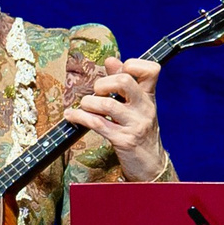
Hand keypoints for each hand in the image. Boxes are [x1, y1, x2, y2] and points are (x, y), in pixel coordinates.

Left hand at [63, 57, 164, 179]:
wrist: (151, 165)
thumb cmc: (140, 131)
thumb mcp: (137, 106)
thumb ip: (124, 82)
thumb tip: (111, 60)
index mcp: (149, 96)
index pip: (151, 69)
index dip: (132, 64)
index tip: (117, 71)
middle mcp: (145, 108)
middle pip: (124, 81)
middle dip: (103, 83)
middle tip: (97, 93)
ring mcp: (135, 124)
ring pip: (107, 104)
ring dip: (89, 103)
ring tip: (85, 107)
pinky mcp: (124, 140)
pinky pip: (98, 123)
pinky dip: (80, 117)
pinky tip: (72, 116)